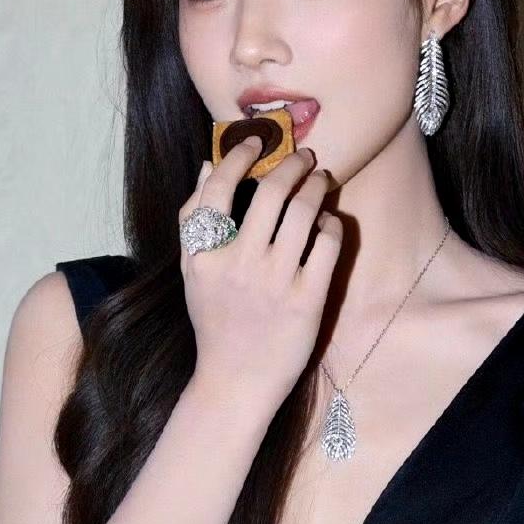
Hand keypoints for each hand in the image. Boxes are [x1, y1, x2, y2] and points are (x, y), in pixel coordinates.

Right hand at [179, 136, 342, 403]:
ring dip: (317, 187)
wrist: (236, 381)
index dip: (237, 156)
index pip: (218, 190)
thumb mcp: (193, 273)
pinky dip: (330, 225)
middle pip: (270, 193)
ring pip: (303, 212)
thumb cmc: (216, 323)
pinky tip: (328, 225)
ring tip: (322, 181)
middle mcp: (238, 264)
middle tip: (305, 156)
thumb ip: (193, 220)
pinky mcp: (307, 300)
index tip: (254, 142)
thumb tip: (209, 165)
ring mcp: (274, 282)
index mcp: (205, 256)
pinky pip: (326, 245)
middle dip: (293, 165)